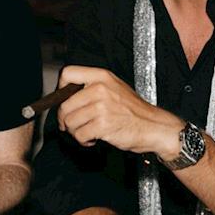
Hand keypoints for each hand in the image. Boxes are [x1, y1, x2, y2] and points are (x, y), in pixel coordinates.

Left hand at [57, 65, 182, 159]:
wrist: (154, 127)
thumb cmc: (134, 111)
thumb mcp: (114, 88)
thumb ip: (91, 87)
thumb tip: (65, 98)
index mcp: (102, 76)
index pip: (67, 73)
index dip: (60, 89)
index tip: (63, 100)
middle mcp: (100, 88)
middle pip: (64, 105)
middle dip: (65, 120)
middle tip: (73, 126)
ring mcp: (102, 107)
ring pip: (70, 122)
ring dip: (75, 132)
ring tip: (87, 132)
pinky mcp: (103, 125)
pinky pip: (80, 135)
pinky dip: (84, 141)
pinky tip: (93, 139)